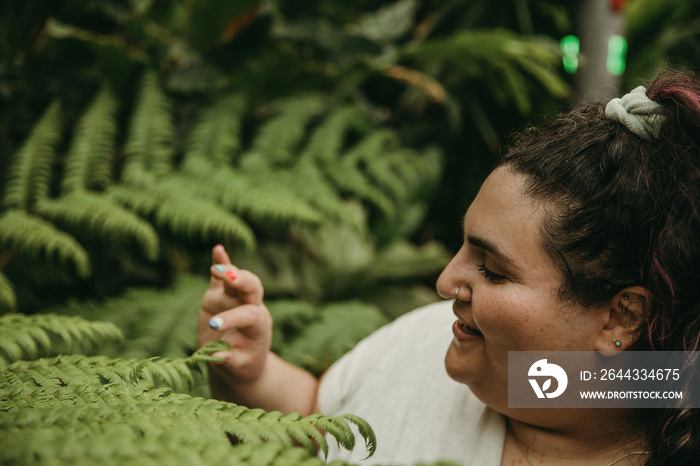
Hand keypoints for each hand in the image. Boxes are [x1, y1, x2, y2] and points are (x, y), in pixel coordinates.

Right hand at [197, 245, 271, 384]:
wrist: (241, 362)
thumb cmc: (242, 365)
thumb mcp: (238, 368)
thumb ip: (229, 361)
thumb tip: (216, 356)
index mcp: (259, 324)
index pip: (248, 315)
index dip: (232, 318)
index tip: (214, 325)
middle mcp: (250, 306)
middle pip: (252, 287)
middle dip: (241, 280)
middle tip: (228, 277)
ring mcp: (235, 299)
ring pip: (239, 279)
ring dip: (230, 271)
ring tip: (217, 270)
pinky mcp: (220, 296)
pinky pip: (221, 278)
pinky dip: (222, 261)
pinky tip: (218, 249)